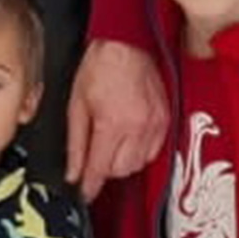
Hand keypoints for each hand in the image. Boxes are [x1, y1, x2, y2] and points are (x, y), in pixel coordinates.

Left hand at [64, 38, 167, 202]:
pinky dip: (141, 151)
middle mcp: (138, 127)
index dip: (90, 186)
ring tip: (112, 143)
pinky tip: (130, 138)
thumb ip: (76, 143)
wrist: (126, 42)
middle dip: (105, 169)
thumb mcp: (76, 104)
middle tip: (95, 155)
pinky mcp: (166, 119)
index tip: (85, 194)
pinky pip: (154, 151)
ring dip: (123, 162)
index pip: (100, 169)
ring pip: (139, 164)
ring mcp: (155, 124)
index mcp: (113, 124)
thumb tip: (73, 171)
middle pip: (121, 170)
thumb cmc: (100, 67)